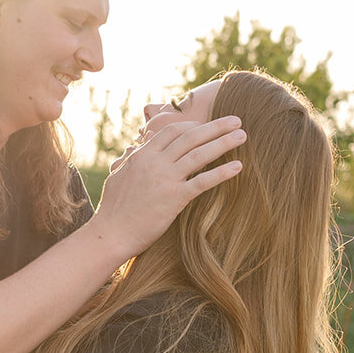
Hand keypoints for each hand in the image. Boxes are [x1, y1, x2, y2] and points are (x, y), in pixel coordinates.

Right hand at [94, 114, 243, 258]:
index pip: (172, 130)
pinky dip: (222, 173)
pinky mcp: (175, 198)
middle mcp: (155, 162)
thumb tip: (133, 150)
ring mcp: (166, 179)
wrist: (111, 233)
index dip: (193, 125)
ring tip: (242, 135)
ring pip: (199, 154)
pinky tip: (238, 167)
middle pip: (191, 136)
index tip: (208, 125)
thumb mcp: (117, 176)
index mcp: (142, 155)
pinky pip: (203, 181)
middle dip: (216, 126)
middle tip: (236, 120)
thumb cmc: (112, 209)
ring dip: (223, 142)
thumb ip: (129, 161)